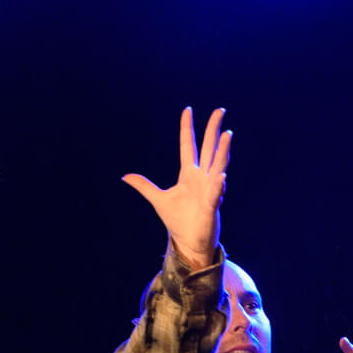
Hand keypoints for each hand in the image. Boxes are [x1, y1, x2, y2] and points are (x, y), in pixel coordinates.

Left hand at [122, 107, 228, 269]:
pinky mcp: (211, 206)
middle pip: (209, 148)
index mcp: (189, 174)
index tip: (187, 110)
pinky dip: (218, 186)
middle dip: (213, 130)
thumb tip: (125, 176)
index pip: (189, 146)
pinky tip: (221, 177)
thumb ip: (144, 186)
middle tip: (219, 110)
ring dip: (223, 151)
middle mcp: (202, 178)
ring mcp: (209, 190)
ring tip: (228, 134)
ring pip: (218, 166)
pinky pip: (215, 194)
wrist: (189, 242)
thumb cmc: (178, 220)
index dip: (187, 128)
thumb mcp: (158, 199)